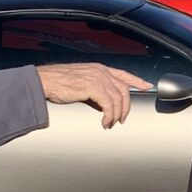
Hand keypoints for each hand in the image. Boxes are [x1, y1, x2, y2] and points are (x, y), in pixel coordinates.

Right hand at [35, 62, 150, 126]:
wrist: (44, 81)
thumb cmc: (58, 83)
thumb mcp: (81, 85)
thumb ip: (95, 92)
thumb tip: (104, 106)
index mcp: (99, 68)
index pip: (124, 74)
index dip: (137, 81)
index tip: (147, 86)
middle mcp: (101, 71)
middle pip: (124, 90)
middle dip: (126, 107)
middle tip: (121, 119)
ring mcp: (98, 78)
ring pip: (118, 99)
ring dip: (116, 115)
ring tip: (110, 124)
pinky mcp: (93, 87)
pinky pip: (109, 105)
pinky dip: (109, 116)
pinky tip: (104, 122)